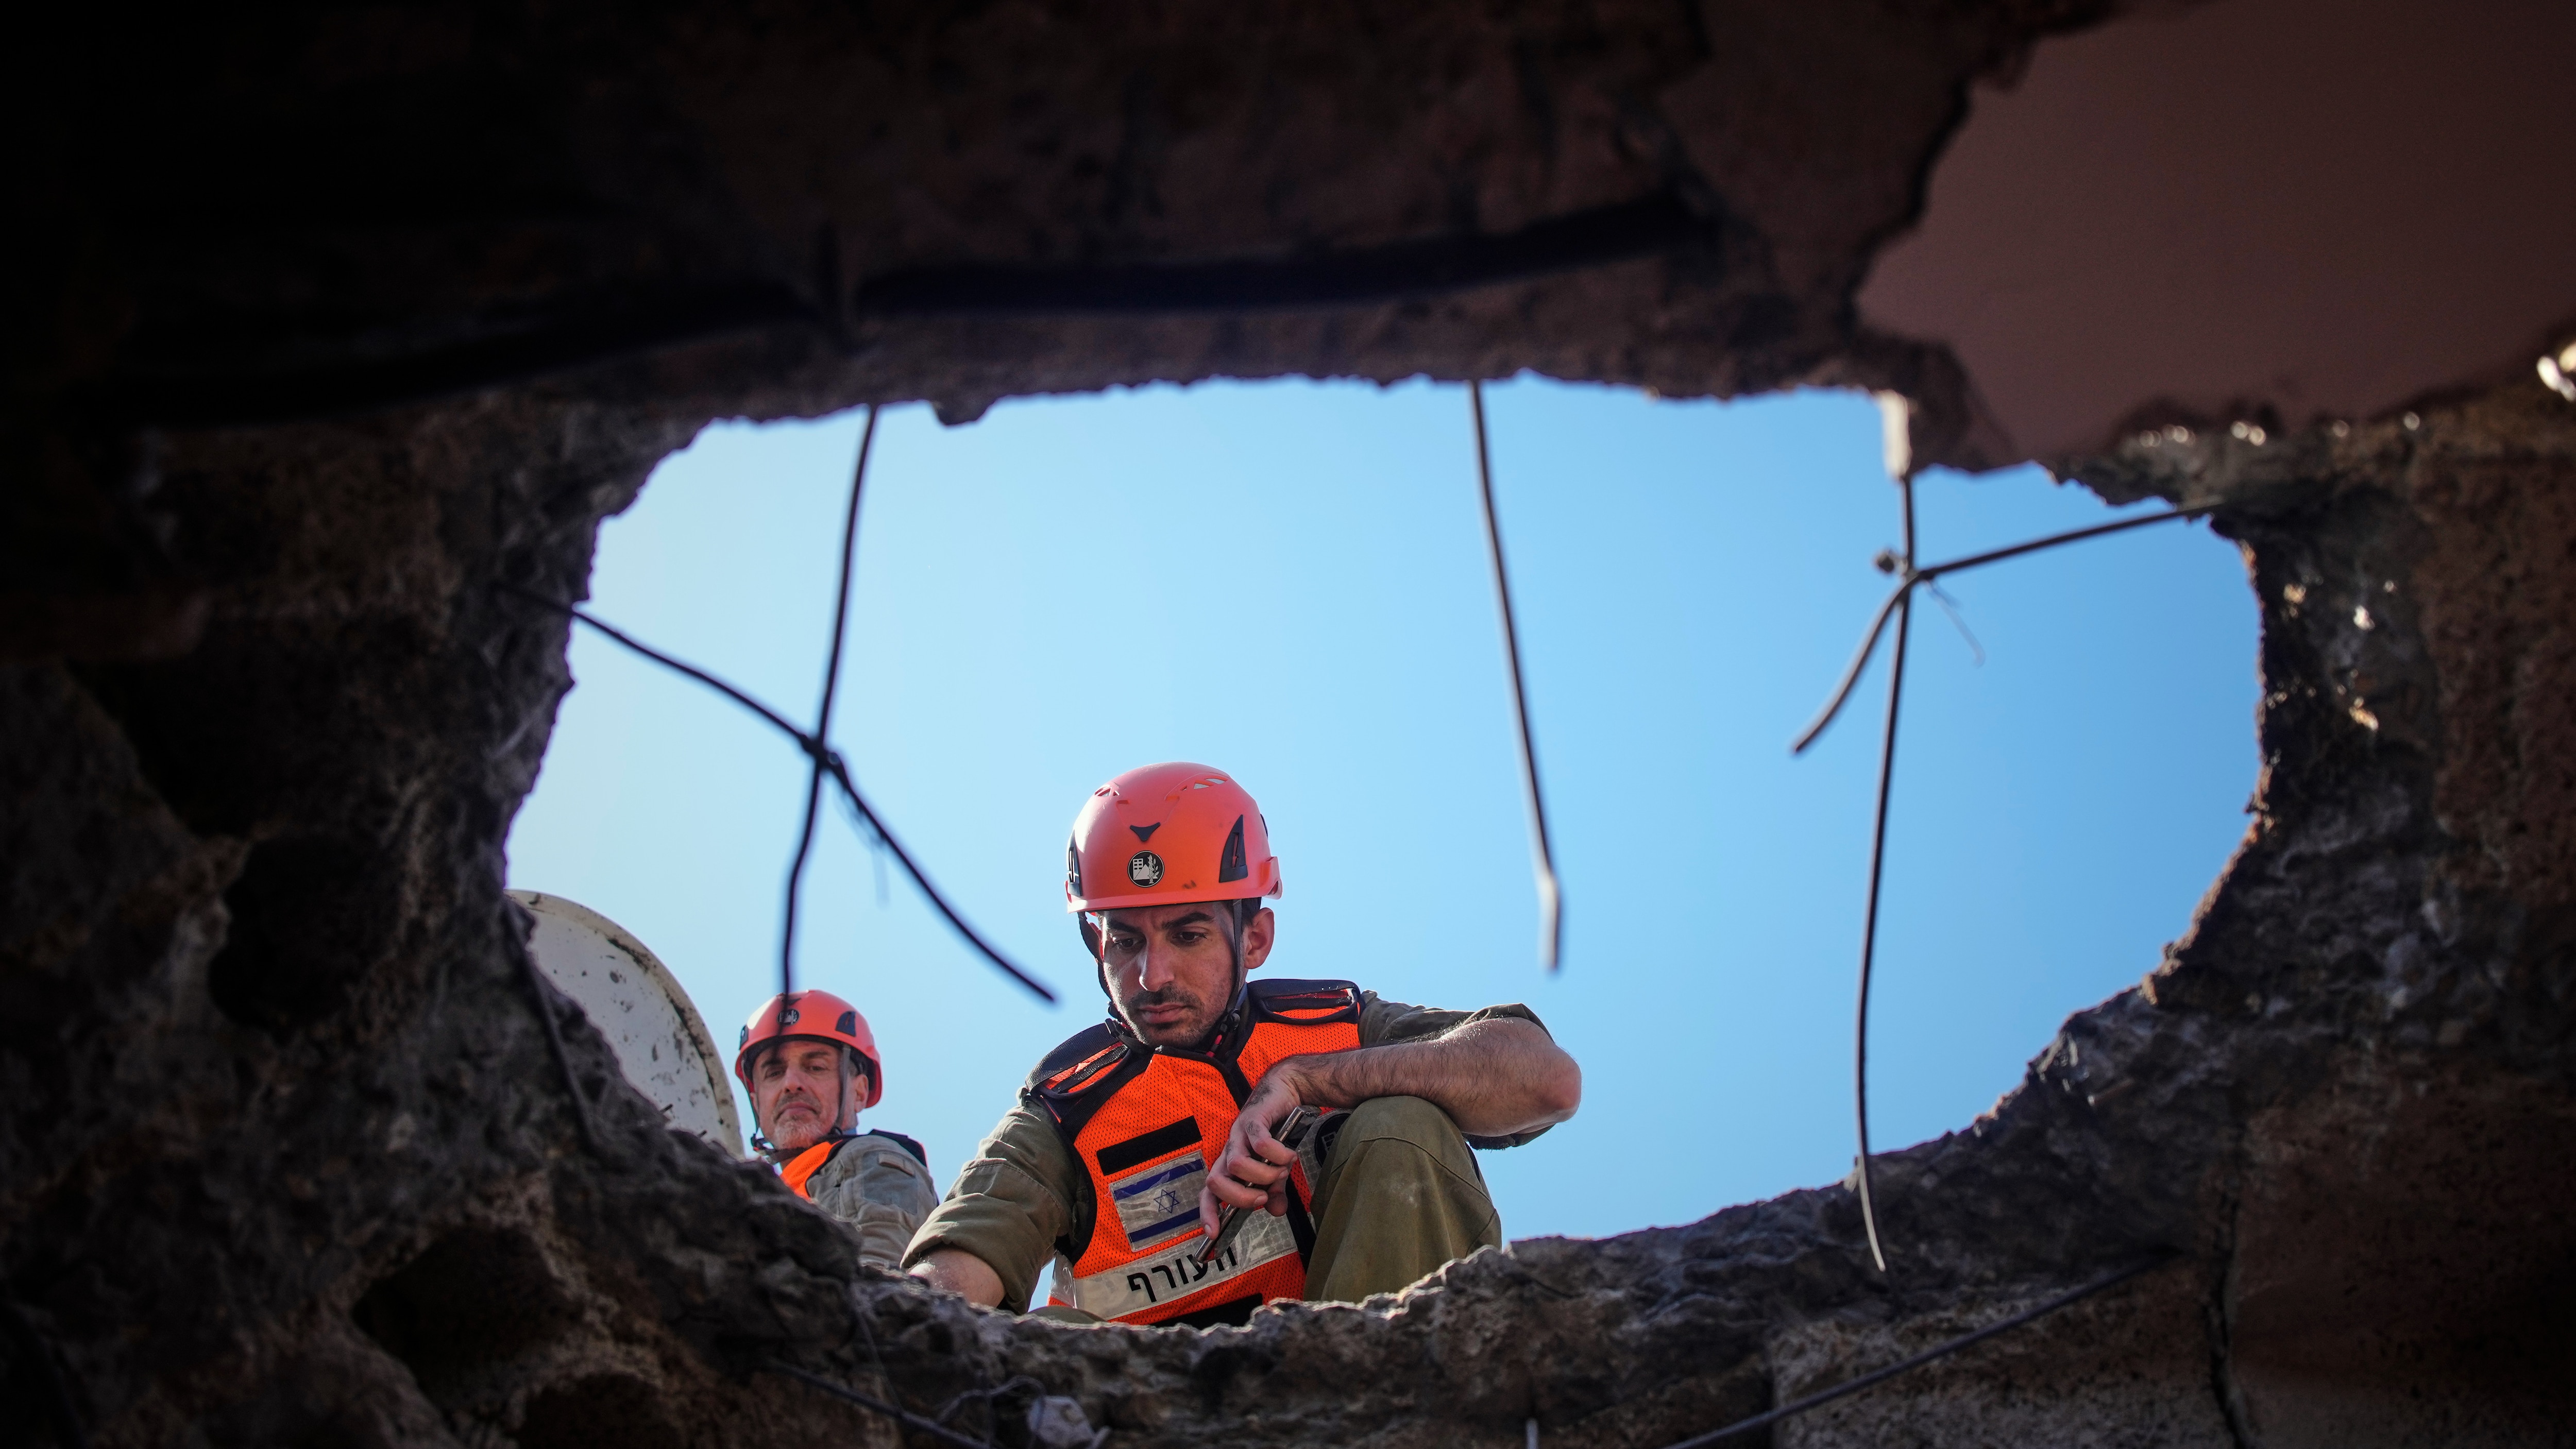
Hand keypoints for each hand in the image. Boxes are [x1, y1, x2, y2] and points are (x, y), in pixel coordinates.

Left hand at [1197, 1073, 1305, 1236]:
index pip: (1209, 1194)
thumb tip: (1276, 1212)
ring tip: (1281, 1171)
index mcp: (1230, 1167)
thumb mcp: (1276, 1169)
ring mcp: (1238, 1135)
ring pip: (1236, 1164)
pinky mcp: (1253, 1119)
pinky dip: (1276, 1155)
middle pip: (1215, 1183)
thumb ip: (1274, 1191)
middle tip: (1264, 1197)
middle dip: (1240, 1197)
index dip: (1208, 1214)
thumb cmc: (1276, 1133)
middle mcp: (1229, 1152)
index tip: (1213, 1236)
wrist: (1285, 1093)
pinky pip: (1259, 1142)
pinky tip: (1288, 1155)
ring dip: (1262, 1175)